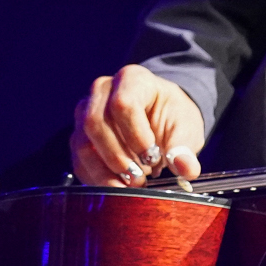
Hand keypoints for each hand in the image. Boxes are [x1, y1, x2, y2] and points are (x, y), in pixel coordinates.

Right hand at [71, 64, 204, 186]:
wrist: (159, 117)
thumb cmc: (171, 116)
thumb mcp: (186, 127)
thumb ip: (183, 147)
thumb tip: (186, 169)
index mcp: (132, 79)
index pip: (123, 104)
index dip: (136, 136)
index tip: (153, 156)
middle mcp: (102, 91)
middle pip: (95, 122)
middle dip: (118, 157)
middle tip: (141, 177)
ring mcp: (85, 113)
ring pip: (82, 144)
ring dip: (107, 172)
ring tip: (132, 183)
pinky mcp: (79, 137)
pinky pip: (79, 161)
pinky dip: (98, 179)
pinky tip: (119, 186)